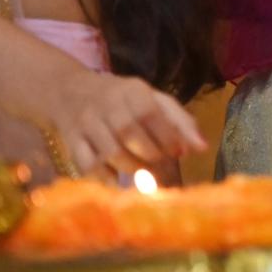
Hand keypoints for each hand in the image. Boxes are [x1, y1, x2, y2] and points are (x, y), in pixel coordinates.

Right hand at [34, 68, 207, 176]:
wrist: (69, 91)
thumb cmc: (123, 99)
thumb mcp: (152, 99)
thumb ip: (179, 121)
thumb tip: (201, 148)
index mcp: (131, 90)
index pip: (150, 113)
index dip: (167, 136)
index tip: (178, 152)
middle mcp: (106, 104)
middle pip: (129, 133)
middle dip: (150, 154)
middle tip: (160, 163)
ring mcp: (86, 123)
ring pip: (110, 152)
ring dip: (132, 168)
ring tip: (144, 172)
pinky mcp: (71, 141)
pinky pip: (86, 164)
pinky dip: (104, 178)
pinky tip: (116, 180)